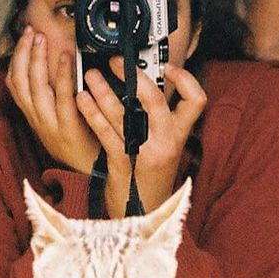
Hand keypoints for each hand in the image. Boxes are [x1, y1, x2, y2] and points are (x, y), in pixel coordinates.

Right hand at [5, 26, 99, 173]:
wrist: (94, 174)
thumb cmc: (81, 144)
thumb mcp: (58, 121)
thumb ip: (54, 98)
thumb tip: (55, 69)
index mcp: (35, 116)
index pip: (14, 84)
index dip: (15, 59)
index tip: (23, 39)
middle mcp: (38, 119)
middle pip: (20, 81)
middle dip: (23, 53)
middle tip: (31, 32)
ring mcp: (50, 124)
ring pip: (35, 88)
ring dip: (36, 60)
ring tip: (41, 40)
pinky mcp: (68, 128)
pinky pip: (61, 98)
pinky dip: (61, 76)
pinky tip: (65, 60)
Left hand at [76, 60, 205, 216]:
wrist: (145, 216)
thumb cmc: (150, 176)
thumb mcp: (164, 146)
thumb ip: (159, 120)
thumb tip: (145, 86)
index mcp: (178, 134)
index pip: (197, 100)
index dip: (185, 79)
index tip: (167, 67)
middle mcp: (166, 142)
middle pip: (156, 100)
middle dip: (134, 75)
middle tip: (115, 62)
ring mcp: (145, 153)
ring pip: (124, 114)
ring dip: (103, 90)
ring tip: (90, 75)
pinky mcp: (123, 164)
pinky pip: (105, 133)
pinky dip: (91, 113)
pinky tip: (81, 100)